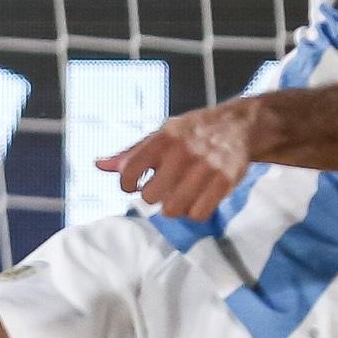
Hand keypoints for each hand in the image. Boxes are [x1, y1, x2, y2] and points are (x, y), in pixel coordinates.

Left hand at [98, 100, 260, 221]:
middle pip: (151, 196)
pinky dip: (194, 212)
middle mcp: (184, 150)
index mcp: (164, 137)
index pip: (130, 169)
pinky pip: (199, 213)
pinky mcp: (226, 180)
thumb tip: (99, 165)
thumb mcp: (160, 134)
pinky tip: (195, 201)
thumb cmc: (192, 133)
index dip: (126, 183)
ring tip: (178, 197)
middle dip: (152, 197)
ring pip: (175, 209)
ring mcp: (207, 166)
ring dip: (173, 208)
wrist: (238, 125)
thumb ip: (130, 153)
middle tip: (160, 191)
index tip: (132, 186)